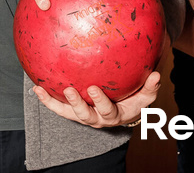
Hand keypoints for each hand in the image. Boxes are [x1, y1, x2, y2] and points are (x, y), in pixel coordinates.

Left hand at [32, 72, 160, 127]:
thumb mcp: (146, 95)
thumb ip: (151, 87)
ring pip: (68, 113)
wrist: (124, 109)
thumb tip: (157, 74)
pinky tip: (36, 87)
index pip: (107, 111)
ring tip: (42, 90)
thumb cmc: (136, 98)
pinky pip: (58, 107)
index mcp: (114, 115)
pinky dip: (47, 99)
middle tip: (70, 89)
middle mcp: (97, 119)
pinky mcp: (73, 111)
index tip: (93, 88)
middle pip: (84, 116)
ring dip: (55, 102)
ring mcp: (84, 116)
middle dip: (76, 104)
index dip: (99, 102)